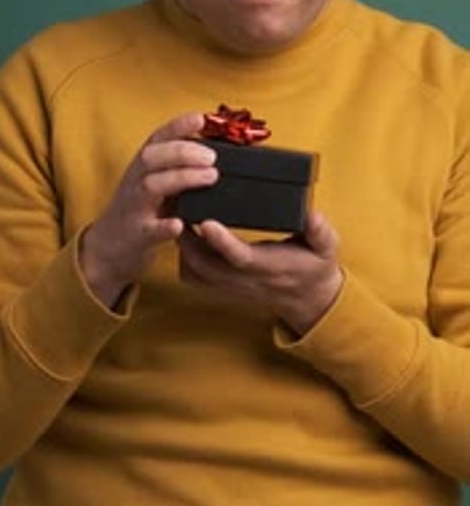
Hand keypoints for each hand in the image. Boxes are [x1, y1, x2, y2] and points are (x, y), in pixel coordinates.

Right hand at [79, 113, 217, 306]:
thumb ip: (176, 166)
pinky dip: (164, 226)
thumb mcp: (154, 181)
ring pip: (152, 185)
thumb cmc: (138, 209)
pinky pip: (149, 229)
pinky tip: (180, 224)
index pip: (157, 138)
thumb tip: (210, 148)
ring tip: (210, 177)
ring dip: (182, 178)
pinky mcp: (136, 234)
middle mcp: (135, 181)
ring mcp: (134, 207)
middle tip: (212, 157)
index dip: (177, 126)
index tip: (199, 118)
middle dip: (183, 151)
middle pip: (152, 157)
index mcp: (142, 166)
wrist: (106, 247)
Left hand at [178, 211, 342, 335]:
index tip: (206, 222)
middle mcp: (245, 281)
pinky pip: (194, 278)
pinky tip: (184, 235)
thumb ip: (320, 231)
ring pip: (195, 273)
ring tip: (178, 215)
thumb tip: (312, 214)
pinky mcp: (223, 288)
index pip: (241, 257)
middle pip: (206, 265)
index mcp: (269, 267)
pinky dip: (183, 258)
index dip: (221, 241)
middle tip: (179, 207)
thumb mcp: (326, 247)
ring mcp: (231, 287)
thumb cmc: (314, 266)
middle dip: (187, 239)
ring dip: (182, 247)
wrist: (308, 298)